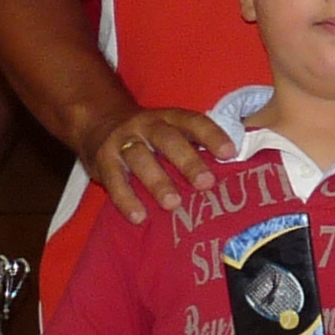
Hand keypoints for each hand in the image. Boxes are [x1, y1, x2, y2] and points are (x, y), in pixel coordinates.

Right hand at [78, 105, 227, 223]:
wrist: (97, 122)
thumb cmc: (148, 136)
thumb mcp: (169, 131)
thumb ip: (195, 144)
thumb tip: (237, 166)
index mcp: (169, 118)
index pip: (193, 122)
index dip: (212, 135)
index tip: (230, 153)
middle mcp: (146, 126)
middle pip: (168, 140)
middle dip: (188, 161)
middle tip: (206, 183)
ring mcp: (123, 142)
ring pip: (140, 159)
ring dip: (158, 182)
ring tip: (173, 204)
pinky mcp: (103, 161)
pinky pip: (115, 180)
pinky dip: (127, 199)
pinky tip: (139, 217)